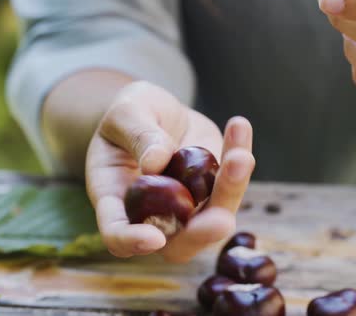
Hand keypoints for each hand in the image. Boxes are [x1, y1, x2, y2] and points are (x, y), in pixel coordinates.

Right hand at [85, 81, 254, 262]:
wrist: (157, 112)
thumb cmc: (129, 115)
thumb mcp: (125, 114)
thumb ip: (138, 136)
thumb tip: (156, 162)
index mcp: (115, 200)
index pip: (116, 234)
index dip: (131, 242)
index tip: (153, 238)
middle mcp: (152, 215)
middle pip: (177, 243)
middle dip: (201, 234)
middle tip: (221, 220)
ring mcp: (187, 207)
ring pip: (214, 217)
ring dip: (230, 192)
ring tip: (240, 157)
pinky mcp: (214, 190)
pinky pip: (232, 183)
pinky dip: (239, 160)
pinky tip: (239, 128)